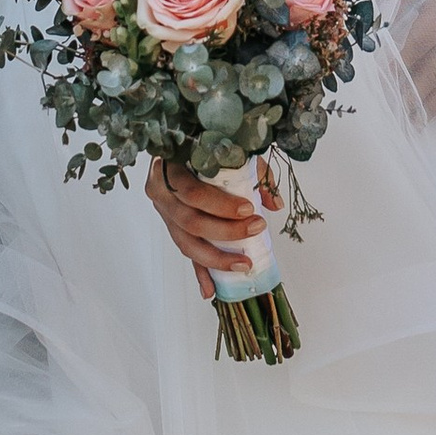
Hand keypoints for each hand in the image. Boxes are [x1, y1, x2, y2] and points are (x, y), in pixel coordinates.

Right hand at [146, 153, 266, 302]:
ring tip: (245, 265)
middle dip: (226, 231)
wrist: (177, 142)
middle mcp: (160, 193)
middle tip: (257, 227)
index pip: (191, 192)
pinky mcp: (172, 229)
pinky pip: (186, 254)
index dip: (219, 205)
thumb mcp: (230, 151)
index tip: (247, 208)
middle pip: (190, 221)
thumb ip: (253, 173)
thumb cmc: (204, 145)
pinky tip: (211, 291)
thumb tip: (274, 204)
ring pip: (186, 243)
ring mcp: (164, 213)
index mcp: (168, 168)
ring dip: (217, 258)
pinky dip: (200, 273)